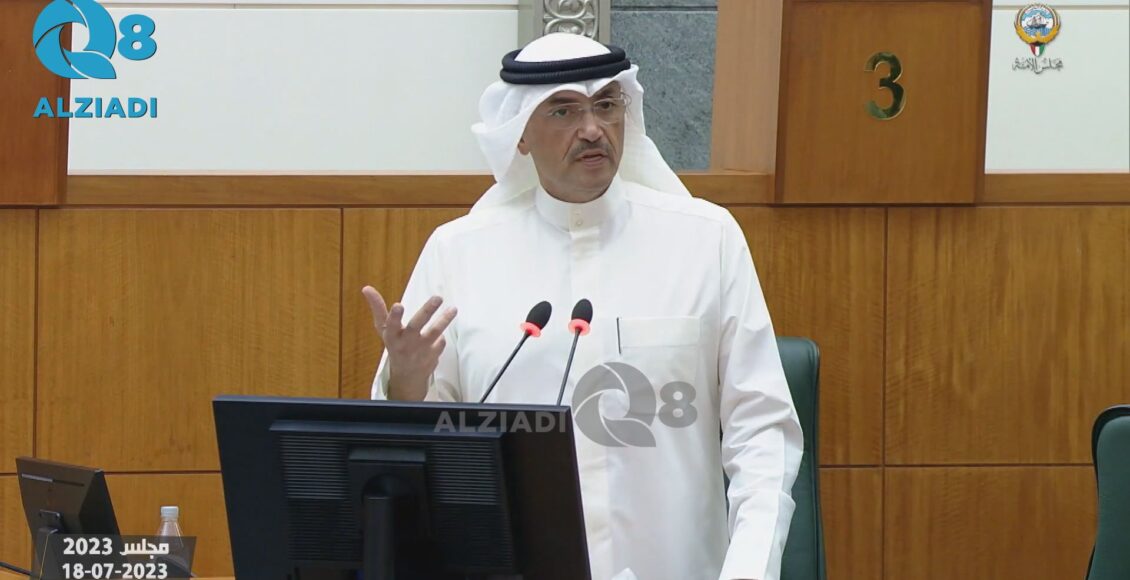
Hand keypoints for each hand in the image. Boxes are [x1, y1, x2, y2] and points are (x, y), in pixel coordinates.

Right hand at [362, 286, 456, 400]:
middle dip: (427, 311)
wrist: (407, 376)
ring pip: (434, 332)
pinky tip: (437, 336)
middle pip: (416, 326)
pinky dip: (440, 337)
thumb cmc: (394, 344)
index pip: (391, 325)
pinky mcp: (433, 356)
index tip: (398, 305)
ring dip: (444, 320)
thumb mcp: (383, 329)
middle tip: (438, 297)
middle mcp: (405, 343)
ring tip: (454, 309)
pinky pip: (441, 341)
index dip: (394, 316)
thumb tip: (366, 288)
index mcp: (391, 336)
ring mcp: (420, 350)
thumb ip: (377, 308)